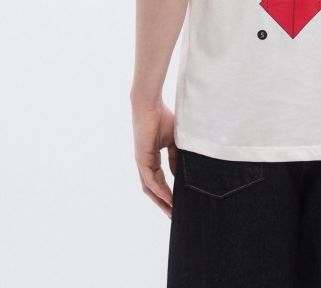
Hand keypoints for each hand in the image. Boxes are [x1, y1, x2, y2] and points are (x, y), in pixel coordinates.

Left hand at [131, 98, 177, 218]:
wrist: (150, 105)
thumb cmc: (162, 117)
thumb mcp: (174, 141)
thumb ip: (175, 158)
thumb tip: (178, 174)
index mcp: (152, 158)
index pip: (159, 181)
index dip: (168, 193)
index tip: (178, 204)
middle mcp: (145, 163)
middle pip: (152, 189)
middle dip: (163, 203)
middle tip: (174, 216)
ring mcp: (142, 162)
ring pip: (149, 188)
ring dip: (161, 202)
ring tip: (172, 213)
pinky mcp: (141, 159)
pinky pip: (150, 180)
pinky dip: (159, 191)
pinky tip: (169, 199)